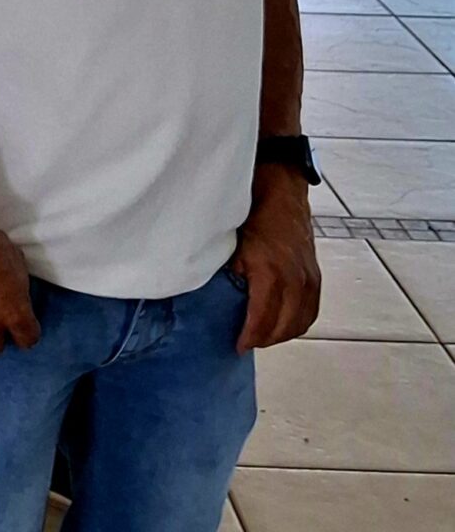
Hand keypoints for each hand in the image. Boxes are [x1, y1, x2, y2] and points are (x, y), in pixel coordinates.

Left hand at [232, 172, 320, 350]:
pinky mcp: (316, 274)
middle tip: (246, 343)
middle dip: (264, 339)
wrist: (279, 186)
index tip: (237, 345)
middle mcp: (294, 277)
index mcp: (269, 270)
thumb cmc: (247, 209)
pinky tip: (283, 325)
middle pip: (283, 325)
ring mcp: (308, 277)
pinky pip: (312, 310)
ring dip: (282, 334)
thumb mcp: (229, 240)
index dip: (250, 336)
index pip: (262, 318)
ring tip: (262, 336)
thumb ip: (227, 271)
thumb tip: (217, 298)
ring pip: (300, 321)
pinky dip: (298, 323)